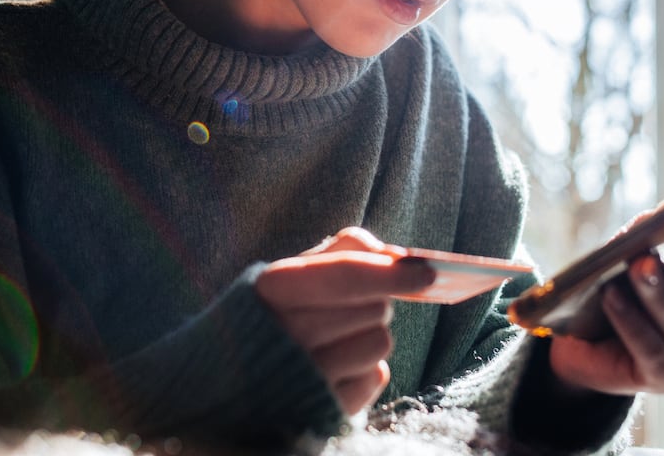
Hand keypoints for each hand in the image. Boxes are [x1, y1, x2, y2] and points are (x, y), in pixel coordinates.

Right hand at [255, 228, 434, 413]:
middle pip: (373, 308)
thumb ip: (342, 253)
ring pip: (381, 341)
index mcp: (270, 290)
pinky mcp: (325, 410)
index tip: (428, 273)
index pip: (344, 275)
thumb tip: (394, 254)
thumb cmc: (276, 317)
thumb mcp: (293, 275)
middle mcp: (282, 336)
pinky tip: (337, 368)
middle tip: (348, 307)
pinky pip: (377, 376)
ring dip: (371, 335)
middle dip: (374, 301)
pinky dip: (366, 369)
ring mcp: (303, 378)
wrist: (235, 385)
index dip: (390, 272)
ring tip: (338, 339)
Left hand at [548, 207, 663, 394]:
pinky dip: (631, 322)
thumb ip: (647, 235)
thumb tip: (659, 215)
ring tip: (640, 265)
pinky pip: (650, 351)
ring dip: (661, 294)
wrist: (576, 340)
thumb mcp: (628, 254)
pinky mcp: (662, 379)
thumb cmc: (612, 286)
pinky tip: (612, 298)